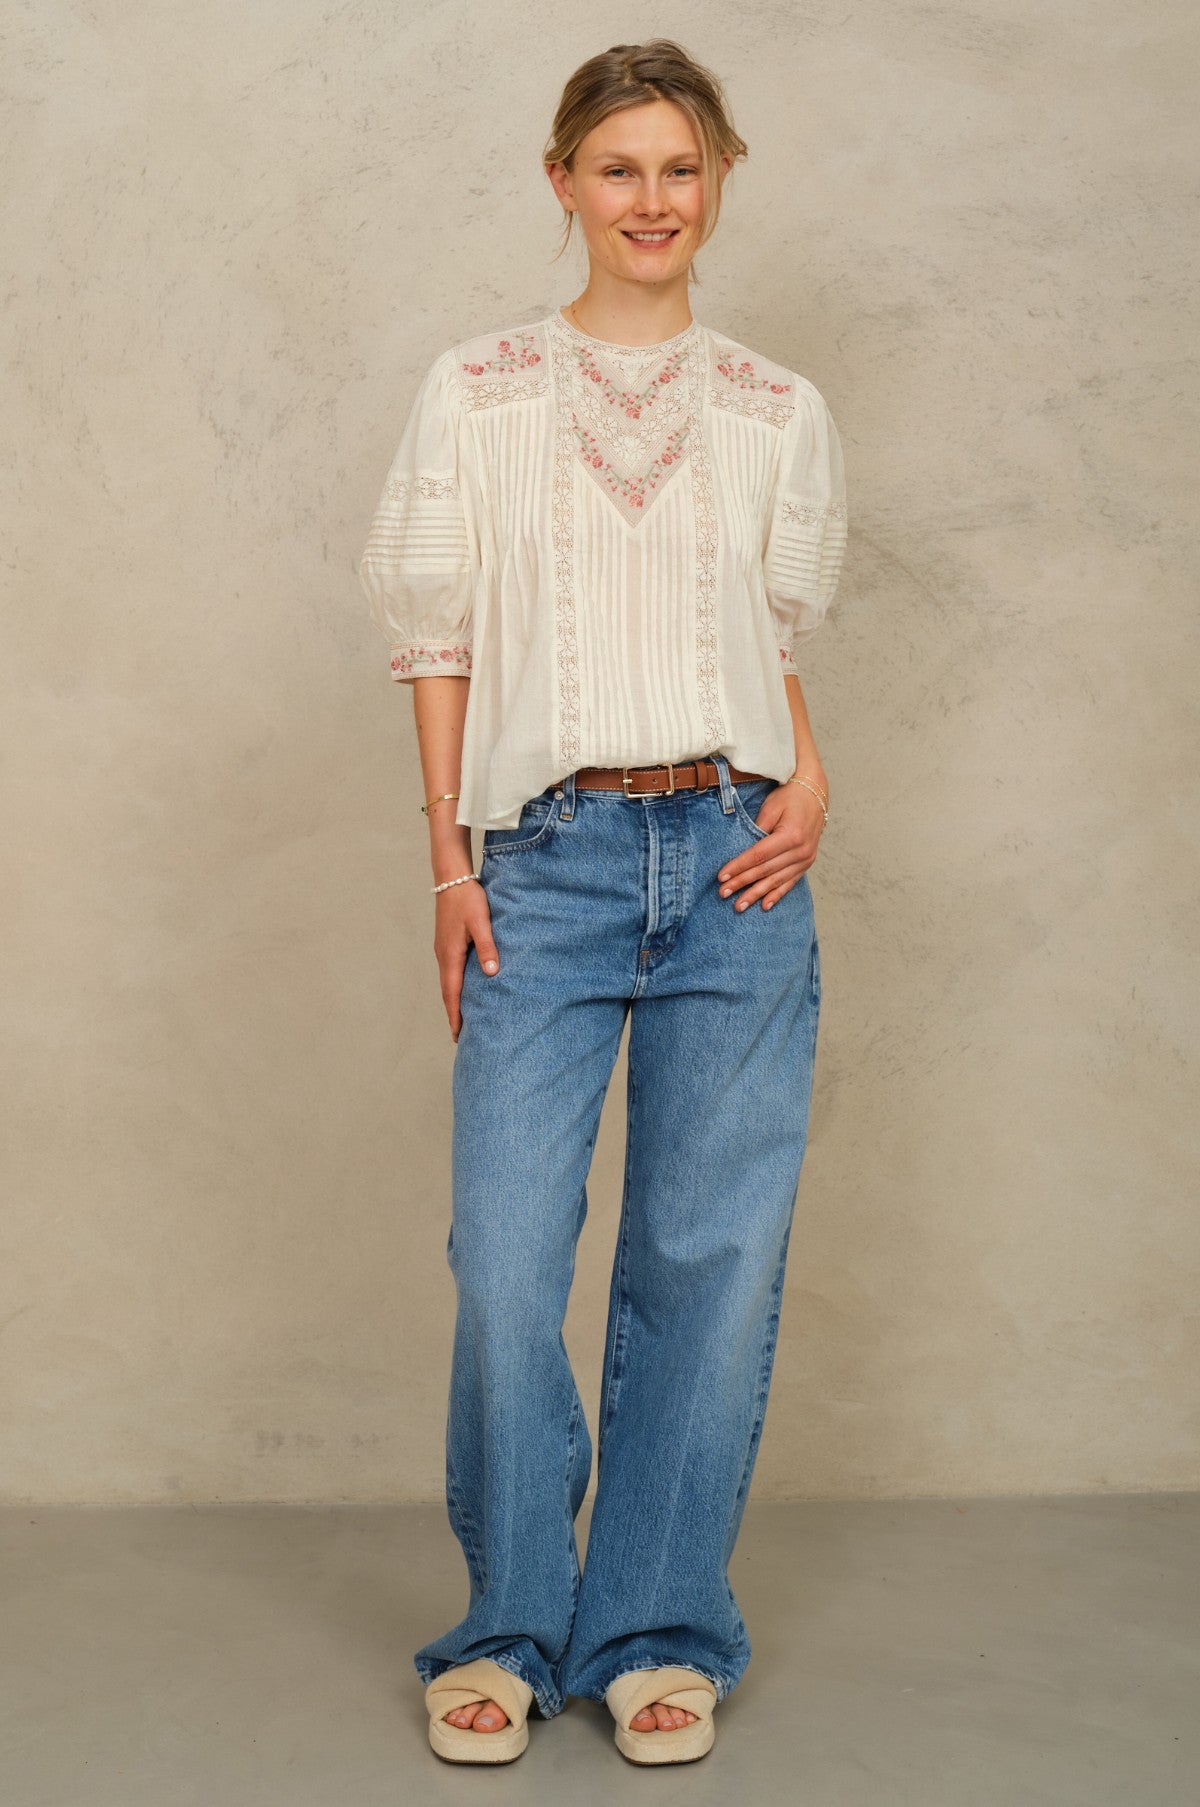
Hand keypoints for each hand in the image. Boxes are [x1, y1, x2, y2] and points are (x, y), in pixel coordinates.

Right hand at [434, 881, 500, 1040]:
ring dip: (453, 1001)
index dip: (455, 1014)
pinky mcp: (447, 944)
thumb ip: (487, 946)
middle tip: (460, 1036)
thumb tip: (491, 972)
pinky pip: (450, 972)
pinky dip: (455, 986)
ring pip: (448, 982)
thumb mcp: (481, 922)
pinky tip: (463, 990)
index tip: (458, 1035)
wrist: (452, 878)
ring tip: (463, 1019)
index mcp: (450, 954)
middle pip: (447, 992)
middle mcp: (443, 955)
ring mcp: (443, 950)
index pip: (452, 992)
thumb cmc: (468, 899)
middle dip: (453, 1014)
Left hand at [716, 781, 825, 910]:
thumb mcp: (771, 807)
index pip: (758, 856)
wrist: (815, 793)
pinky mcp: (807, 863)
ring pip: (776, 881)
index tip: (721, 877)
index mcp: (791, 836)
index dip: (739, 867)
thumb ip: (758, 830)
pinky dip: (776, 895)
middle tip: (723, 894)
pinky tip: (764, 906)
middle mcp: (801, 850)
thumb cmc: (790, 797)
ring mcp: (806, 859)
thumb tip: (743, 852)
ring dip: (756, 894)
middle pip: (765, 871)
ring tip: (739, 906)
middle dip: (742, 883)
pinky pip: (790, 883)